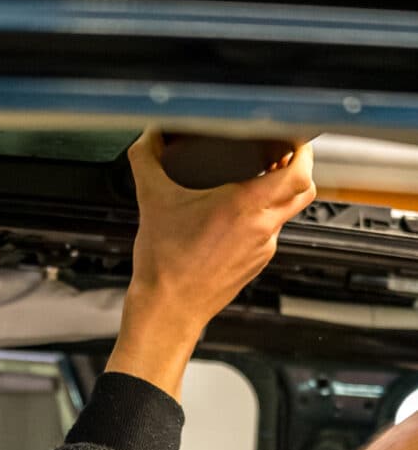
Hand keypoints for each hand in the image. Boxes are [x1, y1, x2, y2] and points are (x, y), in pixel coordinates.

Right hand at [107, 130, 315, 397]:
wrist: (167, 312)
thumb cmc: (165, 267)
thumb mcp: (152, 202)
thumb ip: (147, 161)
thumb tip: (147, 139)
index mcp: (245, 207)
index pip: (299, 171)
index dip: (302, 150)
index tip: (292, 138)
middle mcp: (262, 228)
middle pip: (302, 190)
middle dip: (296, 169)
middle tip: (281, 156)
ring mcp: (262, 249)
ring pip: (286, 213)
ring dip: (277, 196)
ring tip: (252, 184)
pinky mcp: (255, 264)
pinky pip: (269, 234)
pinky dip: (260, 221)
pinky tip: (234, 219)